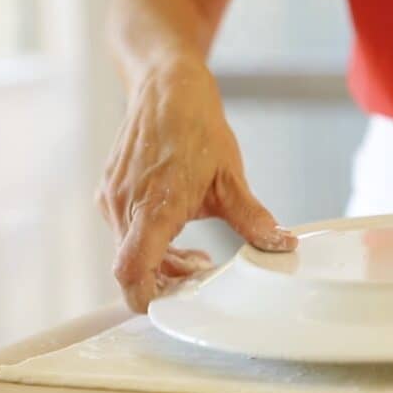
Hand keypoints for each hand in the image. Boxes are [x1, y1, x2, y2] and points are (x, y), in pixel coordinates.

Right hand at [98, 56, 296, 311]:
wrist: (166, 86)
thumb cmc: (196, 127)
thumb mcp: (231, 177)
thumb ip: (253, 219)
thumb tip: (282, 244)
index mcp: (154, 205)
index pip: (131, 271)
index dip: (146, 298)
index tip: (171, 306)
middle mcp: (124, 204)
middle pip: (134, 267)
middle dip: (166, 280)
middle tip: (203, 274)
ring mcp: (112, 197)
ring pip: (128, 250)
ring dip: (160, 261)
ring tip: (196, 256)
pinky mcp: (110, 189)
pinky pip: (124, 230)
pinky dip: (149, 241)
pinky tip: (177, 232)